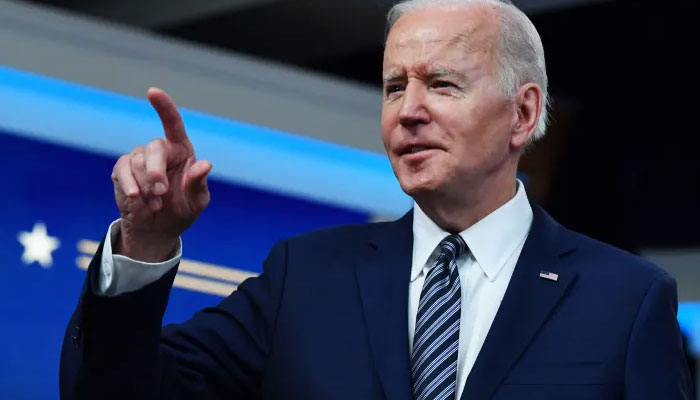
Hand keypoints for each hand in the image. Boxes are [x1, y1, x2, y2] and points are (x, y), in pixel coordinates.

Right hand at [111, 88, 211, 261]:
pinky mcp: (123, 170)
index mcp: (182, 150)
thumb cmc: (183, 209)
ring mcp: (140, 158)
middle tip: (161, 192)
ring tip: (155, 203)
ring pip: (137, 163)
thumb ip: (198, 183)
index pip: (173, 123)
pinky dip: (129, 184)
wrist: (159, 228)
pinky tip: (136, 197)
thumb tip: (205, 165)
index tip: (153, 92)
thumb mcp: (197, 201)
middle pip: (154, 149)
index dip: (164, 107)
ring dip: (146, 186)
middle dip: (156, 172)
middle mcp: (160, 150)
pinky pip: (122, 170)